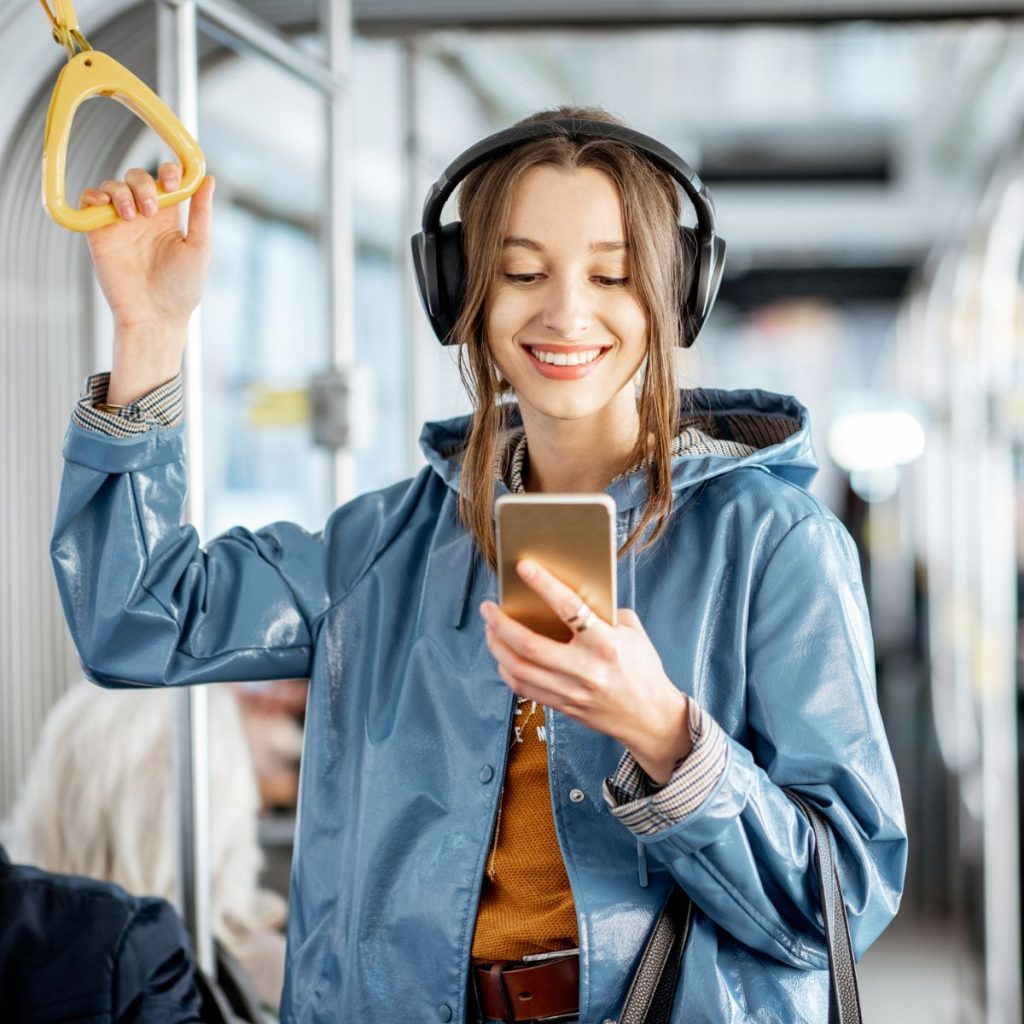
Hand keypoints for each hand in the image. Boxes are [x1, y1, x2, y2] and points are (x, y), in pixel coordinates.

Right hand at [80, 163, 214, 335]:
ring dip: (122, 191)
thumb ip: (202, 213)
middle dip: (144, 183)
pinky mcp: (99, 232)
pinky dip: (94, 196)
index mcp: (170, 217)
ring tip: (132, 216)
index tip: (173, 181)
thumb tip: (208, 179)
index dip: (169, 171)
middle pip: (138, 177)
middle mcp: (145, 217)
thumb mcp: (199, 248)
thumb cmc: (181, 289)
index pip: (166, 180)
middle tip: (151, 208)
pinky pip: (89, 201)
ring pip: (114, 185)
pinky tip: (107, 206)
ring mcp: (121, 223)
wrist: (154, 316)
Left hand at [480, 559, 691, 783]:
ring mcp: (571, 691)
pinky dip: (506, 669)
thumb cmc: (642, 669)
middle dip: (501, 623)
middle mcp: (586, 669)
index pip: (569, 608)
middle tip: (488, 607)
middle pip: (530, 645)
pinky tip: (503, 655)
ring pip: (519, 669)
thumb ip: (602, 612)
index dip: (544, 585)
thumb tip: (569, 594)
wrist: (650, 718)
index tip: (524, 567)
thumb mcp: (631, 632)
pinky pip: (523, 688)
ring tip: (490, 628)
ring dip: (497, 645)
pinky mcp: (563, 706)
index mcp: (606, 643)